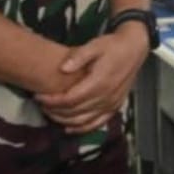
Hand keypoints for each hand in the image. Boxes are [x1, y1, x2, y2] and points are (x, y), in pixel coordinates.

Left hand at [36, 26, 150, 133]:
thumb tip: (63, 68)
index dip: (52, 101)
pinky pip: (97, 123)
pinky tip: (69, 128)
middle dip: (54, 111)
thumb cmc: (113, 46)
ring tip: (50, 114)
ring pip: (84, 121)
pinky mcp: (115, 107)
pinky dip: (82, 128)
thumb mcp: (95, 45)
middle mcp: (106, 97)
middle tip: (41, 104)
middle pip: (75, 112)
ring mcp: (111, 104)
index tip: (39, 97)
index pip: (70, 99)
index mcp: (100, 82)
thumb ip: (78, 56)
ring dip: (64, 120)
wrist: (134, 49)